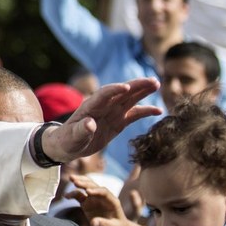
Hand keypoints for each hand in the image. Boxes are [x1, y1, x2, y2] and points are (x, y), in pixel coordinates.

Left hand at [42, 78, 160, 162]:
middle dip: (136, 85)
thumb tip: (90, 124)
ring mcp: (112, 112)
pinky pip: (134, 114)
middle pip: (121, 93)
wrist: (68, 144)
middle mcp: (103, 106)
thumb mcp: (72, 137)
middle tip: (152, 81)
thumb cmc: (67, 140)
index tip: (126, 87)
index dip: (114, 90)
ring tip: (156, 84)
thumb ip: (81, 130)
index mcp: (90, 107)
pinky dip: (145, 111)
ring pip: (129, 99)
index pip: (103, 95)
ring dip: (143, 91)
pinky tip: (159, 110)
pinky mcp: (118, 121)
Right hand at [67, 175, 156, 225]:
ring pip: (86, 187)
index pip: (104, 192)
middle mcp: (102, 197)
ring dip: (79, 182)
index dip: (96, 191)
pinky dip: (73, 194)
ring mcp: (94, 199)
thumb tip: (93, 223)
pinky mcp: (87, 203)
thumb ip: (104, 224)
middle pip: (94, 186)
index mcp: (112, 201)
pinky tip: (66, 196)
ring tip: (71, 178)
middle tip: (75, 181)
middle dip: (85, 183)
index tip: (87, 191)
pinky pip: (79, 196)